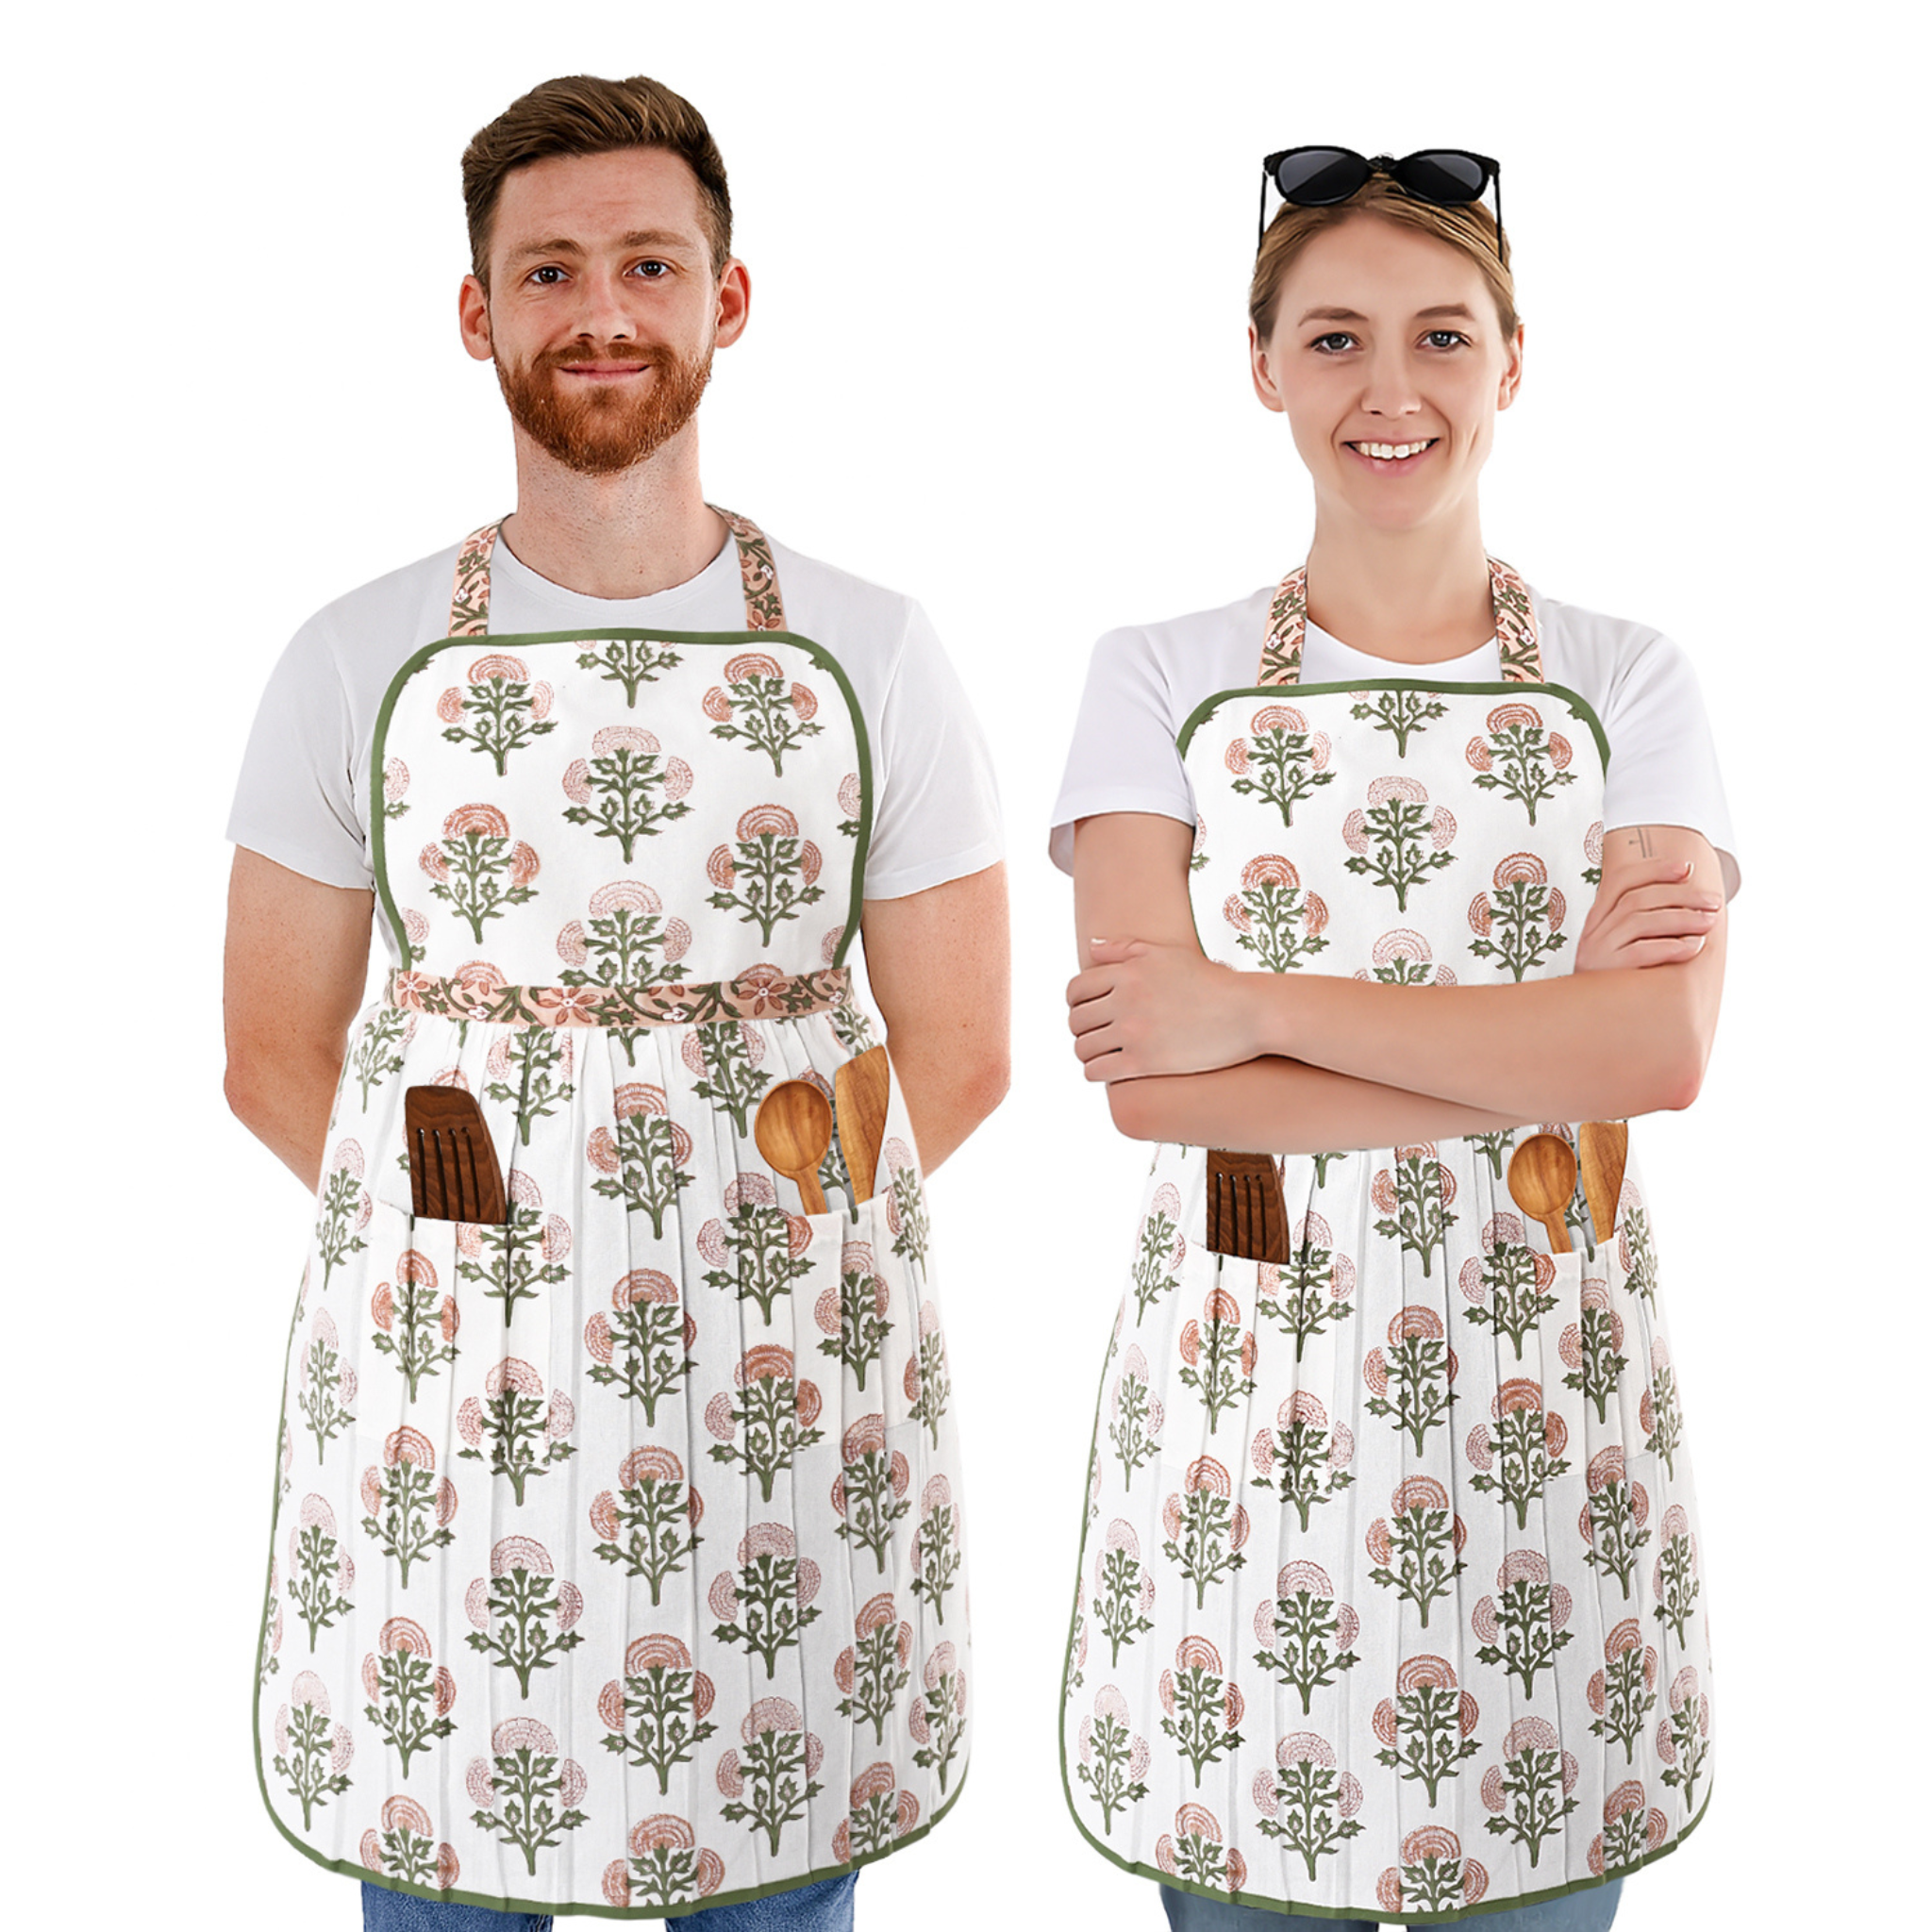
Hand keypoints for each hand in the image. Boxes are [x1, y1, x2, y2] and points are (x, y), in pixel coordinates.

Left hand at [1066, 938, 1263, 1080]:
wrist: (1247, 1013)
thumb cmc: (1210, 983)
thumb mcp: (1167, 955)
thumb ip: (1124, 949)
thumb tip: (1091, 947)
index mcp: (1128, 971)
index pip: (1076, 990)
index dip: (1075, 1003)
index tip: (1087, 1012)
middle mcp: (1125, 999)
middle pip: (1076, 1019)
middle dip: (1082, 1028)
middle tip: (1096, 1034)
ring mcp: (1134, 1031)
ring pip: (1083, 1047)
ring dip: (1087, 1052)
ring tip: (1102, 1053)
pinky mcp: (1144, 1062)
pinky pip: (1097, 1070)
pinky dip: (1095, 1072)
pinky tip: (1109, 1070)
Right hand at [1575, 858, 1721, 971]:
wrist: (1590, 1024)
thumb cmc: (1620, 984)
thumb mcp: (1628, 949)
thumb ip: (1648, 926)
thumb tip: (1692, 905)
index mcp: (1598, 919)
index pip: (1622, 881)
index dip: (1654, 870)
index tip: (1686, 868)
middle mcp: (1593, 931)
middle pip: (1638, 898)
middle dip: (1681, 895)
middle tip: (1713, 902)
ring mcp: (1596, 951)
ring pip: (1640, 920)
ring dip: (1681, 918)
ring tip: (1709, 922)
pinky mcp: (1605, 973)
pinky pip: (1640, 951)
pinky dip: (1671, 946)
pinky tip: (1694, 947)